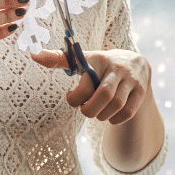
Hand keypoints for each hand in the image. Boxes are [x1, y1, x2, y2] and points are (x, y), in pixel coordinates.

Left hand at [31, 48, 150, 124]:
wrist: (136, 62)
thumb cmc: (101, 65)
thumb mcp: (83, 59)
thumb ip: (59, 58)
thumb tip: (33, 54)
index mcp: (99, 59)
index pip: (87, 80)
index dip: (75, 96)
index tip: (70, 97)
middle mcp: (117, 68)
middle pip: (105, 95)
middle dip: (90, 110)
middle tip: (84, 110)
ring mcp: (132, 80)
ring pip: (117, 105)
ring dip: (102, 115)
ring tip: (96, 113)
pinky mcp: (141, 92)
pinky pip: (128, 112)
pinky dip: (115, 119)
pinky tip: (109, 116)